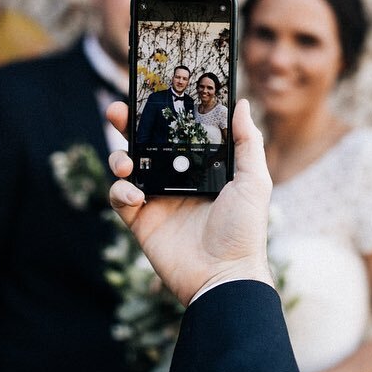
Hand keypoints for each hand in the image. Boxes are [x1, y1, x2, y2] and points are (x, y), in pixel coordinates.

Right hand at [106, 99, 273, 305]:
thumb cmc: (244, 232)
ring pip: (127, 167)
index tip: (151, 93)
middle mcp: (176, 178)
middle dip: (128, 125)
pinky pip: (119, 198)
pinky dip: (120, 192)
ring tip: (125, 162)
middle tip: (117, 110)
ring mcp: (157, 199)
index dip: (163, 114)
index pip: (177, 132)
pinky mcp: (141, 221)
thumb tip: (242, 104)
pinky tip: (135, 195)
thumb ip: (247, 142)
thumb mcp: (254, 182)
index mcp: (201, 167)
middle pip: (146, 143)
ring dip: (119, 157)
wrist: (223, 278)